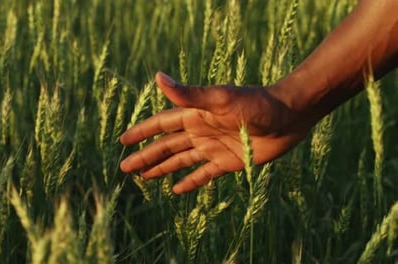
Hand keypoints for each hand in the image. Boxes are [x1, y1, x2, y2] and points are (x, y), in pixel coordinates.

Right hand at [120, 72, 311, 193]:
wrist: (289, 117)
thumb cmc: (256, 104)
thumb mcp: (221, 99)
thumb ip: (189, 94)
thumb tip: (158, 78)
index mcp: (195, 115)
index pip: (161, 125)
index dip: (142, 133)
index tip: (123, 141)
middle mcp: (200, 131)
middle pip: (166, 146)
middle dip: (145, 156)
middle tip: (125, 168)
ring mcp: (213, 147)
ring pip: (180, 160)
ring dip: (162, 168)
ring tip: (143, 177)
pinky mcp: (228, 162)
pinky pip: (204, 174)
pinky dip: (190, 182)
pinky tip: (177, 189)